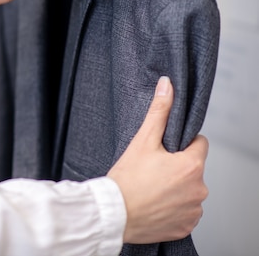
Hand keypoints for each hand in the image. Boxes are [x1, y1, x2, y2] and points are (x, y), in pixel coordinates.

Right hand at [107, 76, 208, 243]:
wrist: (113, 215)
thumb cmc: (126, 179)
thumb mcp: (142, 141)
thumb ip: (159, 112)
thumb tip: (167, 85)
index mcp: (192, 165)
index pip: (199, 144)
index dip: (180, 144)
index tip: (162, 151)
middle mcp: (199, 189)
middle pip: (193, 168)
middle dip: (177, 167)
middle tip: (151, 170)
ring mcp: (193, 210)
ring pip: (189, 191)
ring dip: (176, 189)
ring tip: (151, 188)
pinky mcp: (185, 226)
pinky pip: (185, 212)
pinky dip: (173, 209)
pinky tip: (154, 205)